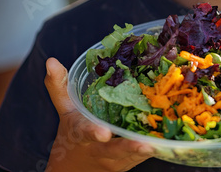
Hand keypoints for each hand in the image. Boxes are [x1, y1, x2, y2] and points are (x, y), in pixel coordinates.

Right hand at [44, 57, 152, 171]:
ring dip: (147, 150)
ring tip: (162, 142)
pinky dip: (155, 150)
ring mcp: (115, 161)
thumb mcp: (65, 111)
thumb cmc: (71, 137)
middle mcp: (98, 150)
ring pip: (132, 157)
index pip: (84, 133)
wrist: (73, 171)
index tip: (103, 133)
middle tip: (145, 145)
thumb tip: (51, 60)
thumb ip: (59, 86)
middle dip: (129, 148)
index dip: (93, 132)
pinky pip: (142, 158)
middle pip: (114, 151)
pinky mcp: (129, 164)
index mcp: (80, 134)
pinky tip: (169, 142)